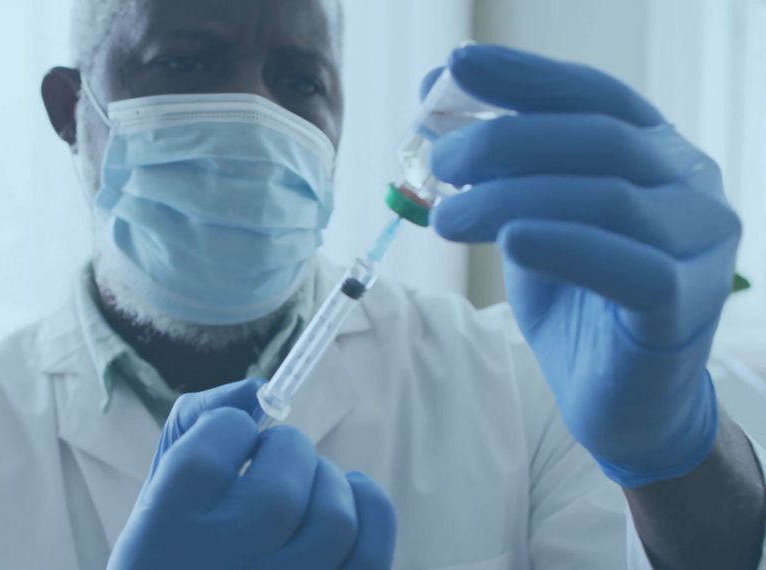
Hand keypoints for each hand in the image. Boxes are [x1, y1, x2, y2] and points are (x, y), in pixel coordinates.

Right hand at [108, 379, 396, 569]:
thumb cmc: (177, 547)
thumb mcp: (160, 491)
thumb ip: (197, 422)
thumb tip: (258, 389)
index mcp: (169, 523)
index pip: (226, 432)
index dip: (233, 429)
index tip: (230, 447)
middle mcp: (223, 561)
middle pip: (286, 470)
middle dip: (289, 448)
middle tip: (273, 461)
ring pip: (335, 513)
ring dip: (328, 481)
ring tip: (305, 488)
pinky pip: (372, 550)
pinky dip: (369, 509)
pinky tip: (346, 503)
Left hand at [427, 45, 740, 487]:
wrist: (616, 398)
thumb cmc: (575, 300)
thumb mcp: (526, 220)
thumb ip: (496, 168)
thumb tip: (434, 100)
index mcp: (655, 152)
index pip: (594, 95)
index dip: (525, 77)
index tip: (455, 66)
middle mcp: (689, 184)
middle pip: (597, 139)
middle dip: (504, 141)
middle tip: (438, 162)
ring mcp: (698, 244)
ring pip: (605, 197)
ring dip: (511, 198)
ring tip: (446, 217)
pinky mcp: (685, 304)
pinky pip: (628, 266)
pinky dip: (565, 246)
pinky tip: (513, 242)